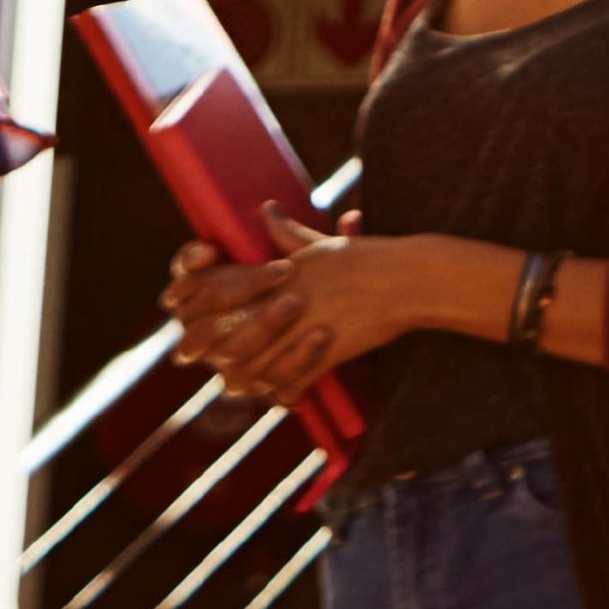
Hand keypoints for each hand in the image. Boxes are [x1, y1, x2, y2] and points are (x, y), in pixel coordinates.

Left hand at [164, 225, 459, 405]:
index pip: (225, 295)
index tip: (198, 327)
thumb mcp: (323, 244)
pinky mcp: (328, 350)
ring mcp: (305, 326)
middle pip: (233, 334)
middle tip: (206, 364)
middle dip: (217, 353)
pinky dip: (285, 392)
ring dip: (248, 378)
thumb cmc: (371, 259)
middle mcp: (284, 300)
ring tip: (239, 386)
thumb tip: (266, 209)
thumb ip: (287, 233)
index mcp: (278, 274)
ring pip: (260, 362)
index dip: (205, 313)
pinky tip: (280, 399)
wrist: (410, 279)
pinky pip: (296, 379)